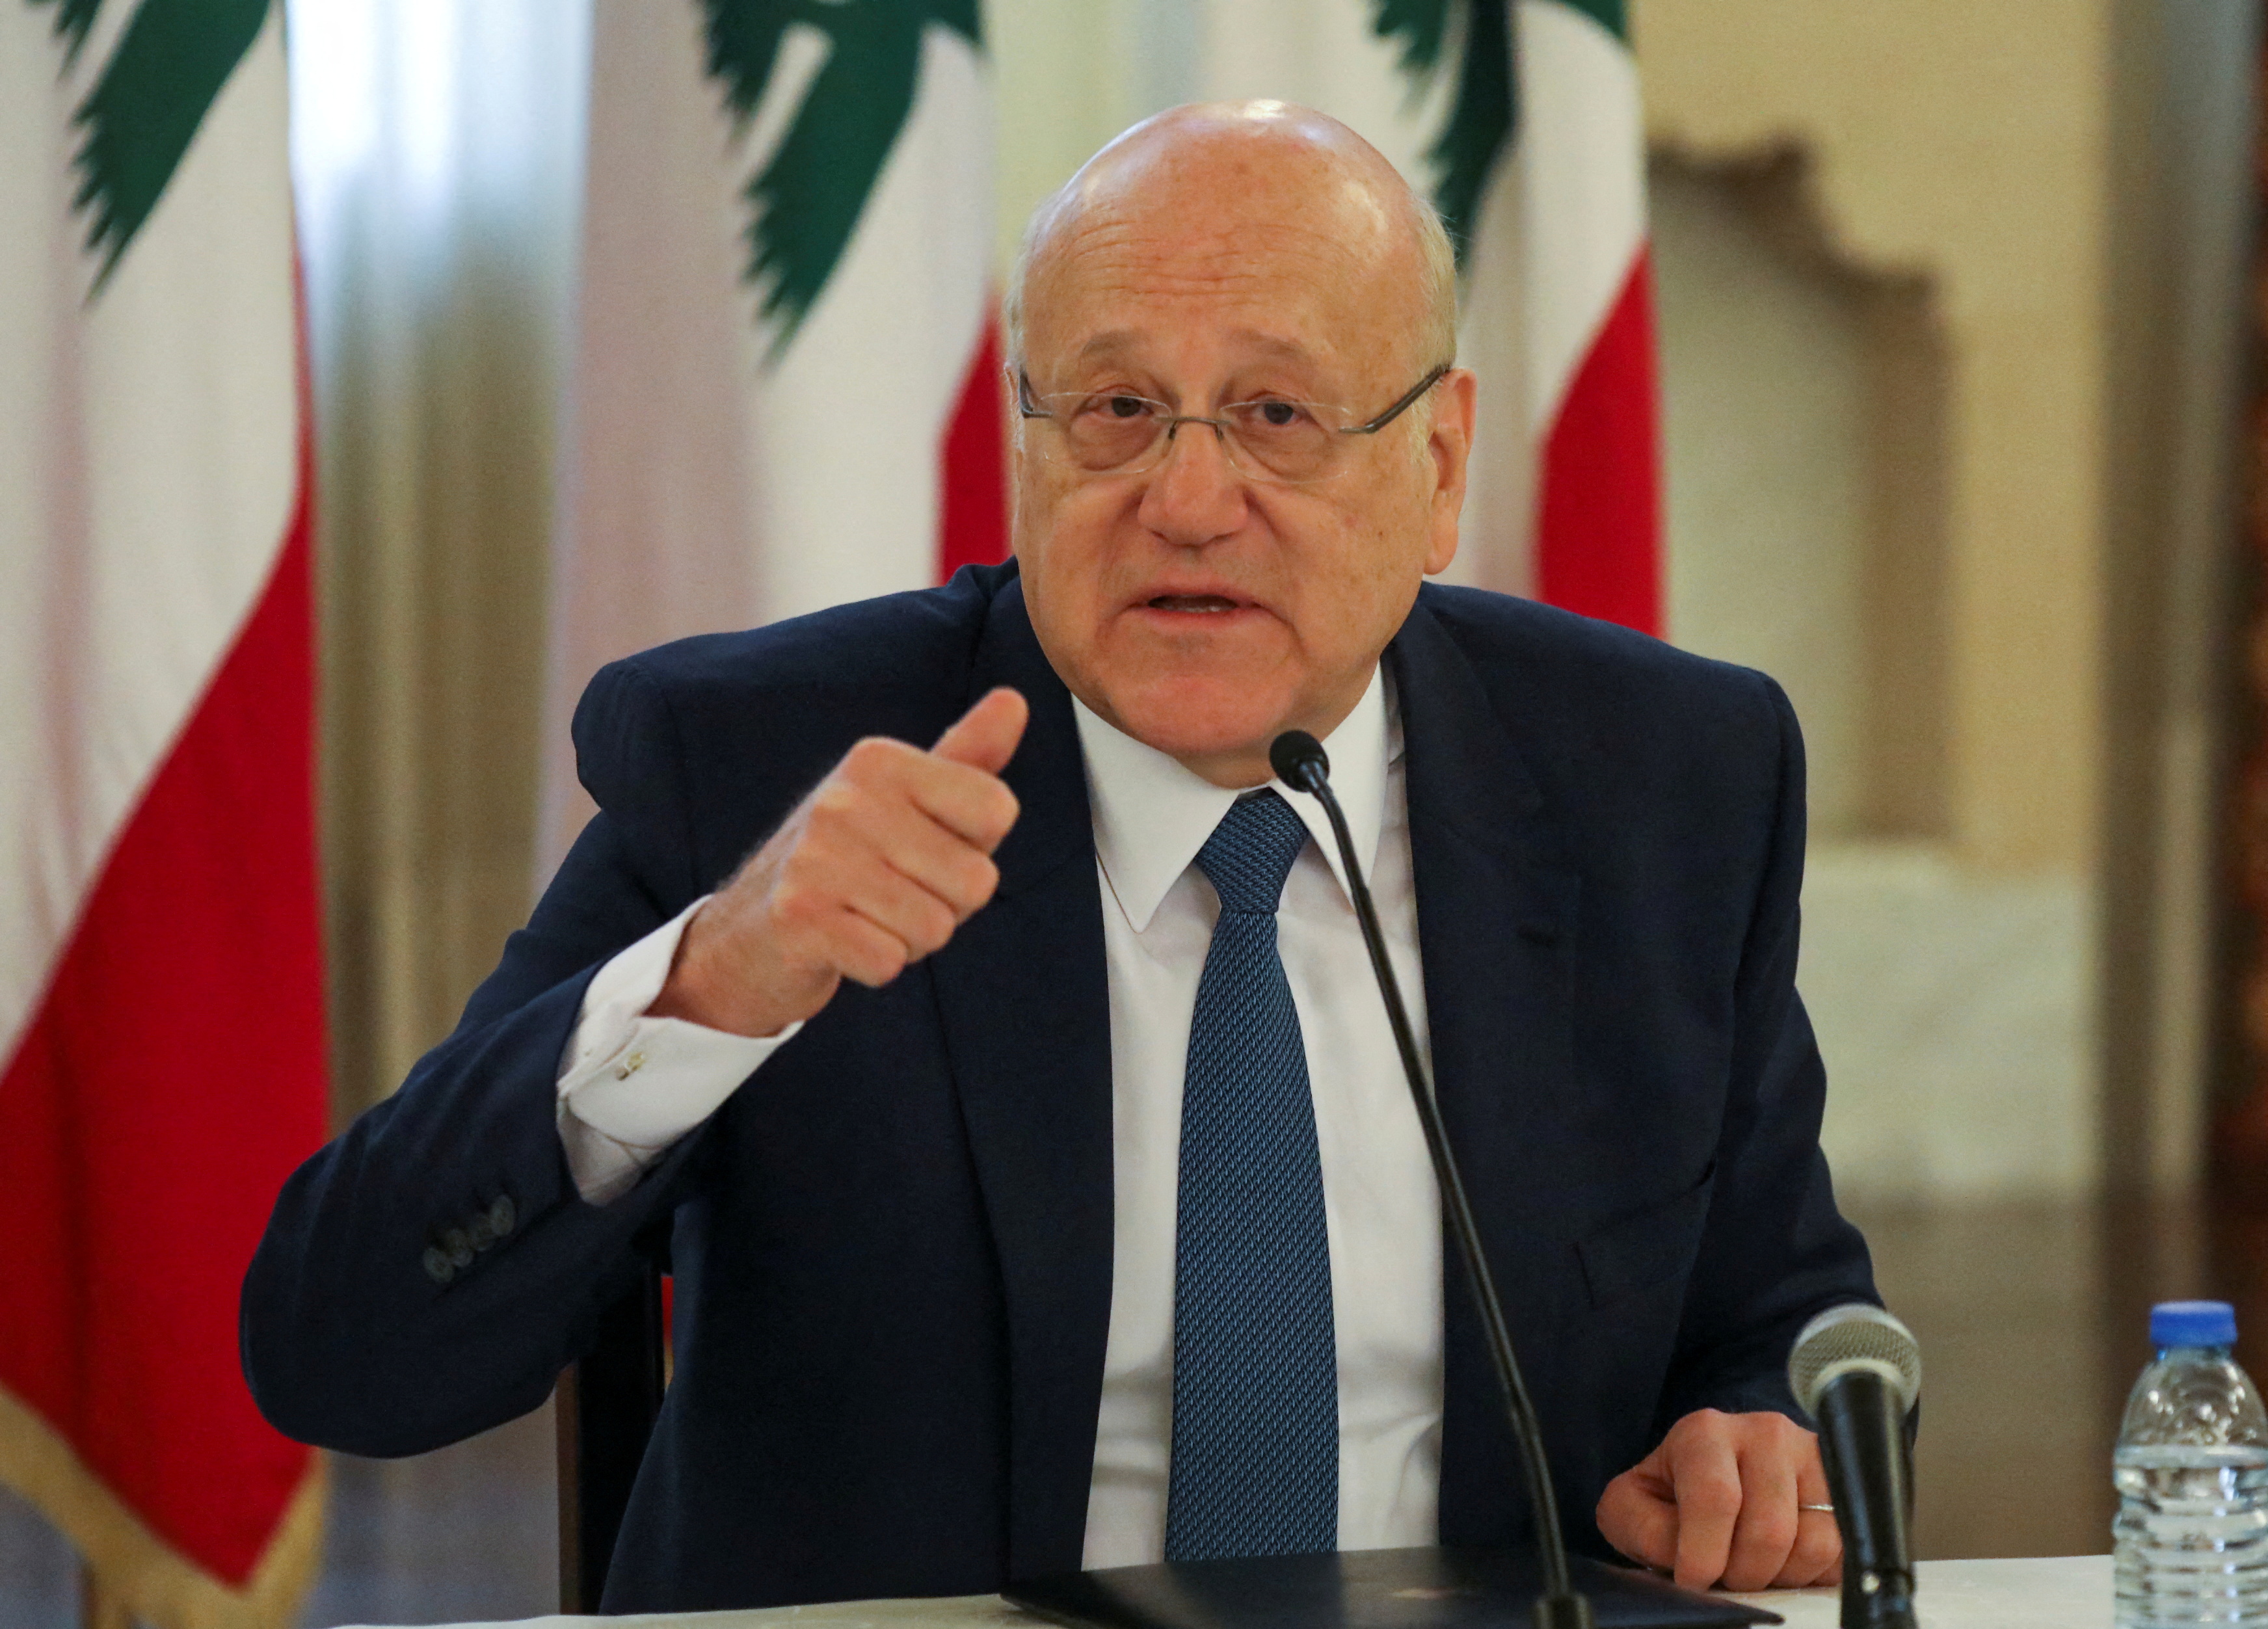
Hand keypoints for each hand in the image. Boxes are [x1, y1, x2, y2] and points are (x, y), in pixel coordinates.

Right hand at [649, 687, 1028, 1037]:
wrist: (751, 930)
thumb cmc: (853, 861)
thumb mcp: (910, 799)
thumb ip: (969, 758)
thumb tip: (1015, 699)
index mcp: (879, 761)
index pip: (997, 810)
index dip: (975, 847)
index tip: (926, 849)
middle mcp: (845, 799)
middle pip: (976, 880)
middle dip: (947, 905)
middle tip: (892, 894)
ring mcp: (816, 858)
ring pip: (936, 928)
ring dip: (911, 939)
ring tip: (866, 918)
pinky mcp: (798, 919)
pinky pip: (890, 963)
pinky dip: (877, 967)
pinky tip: (843, 945)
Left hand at [1596, 1408, 1840, 1591]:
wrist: (1713, 1485)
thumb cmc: (1671, 1497)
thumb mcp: (1632, 1507)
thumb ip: (1643, 1527)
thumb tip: (1685, 1556)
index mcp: (1705, 1432)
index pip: (1715, 1497)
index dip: (1704, 1554)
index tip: (1694, 1580)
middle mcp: (1765, 1433)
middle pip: (1768, 1530)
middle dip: (1742, 1573)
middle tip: (1724, 1574)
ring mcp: (1813, 1458)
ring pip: (1814, 1543)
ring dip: (1778, 1575)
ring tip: (1751, 1565)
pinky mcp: (1845, 1490)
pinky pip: (1843, 1551)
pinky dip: (1811, 1572)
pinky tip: (1783, 1561)